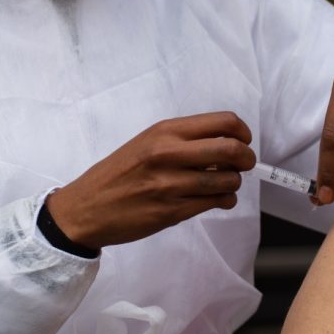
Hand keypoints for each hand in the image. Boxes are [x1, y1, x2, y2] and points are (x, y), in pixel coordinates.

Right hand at [46, 111, 255, 248]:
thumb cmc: (118, 173)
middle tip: (244, 164)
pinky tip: (217, 199)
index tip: (243, 141)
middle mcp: (169, 153)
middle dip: (247, 158)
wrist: (87, 207)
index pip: (223, 122)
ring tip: (224, 184)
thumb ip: (183, 140)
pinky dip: (224, 200)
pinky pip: (215, 203)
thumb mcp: (146, 142)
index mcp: (165, 131)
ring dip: (234, 183)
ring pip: (227, 180)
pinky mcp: (172, 211)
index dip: (242, 132)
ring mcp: (171, 184)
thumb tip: (225, 144)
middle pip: (232, 150)